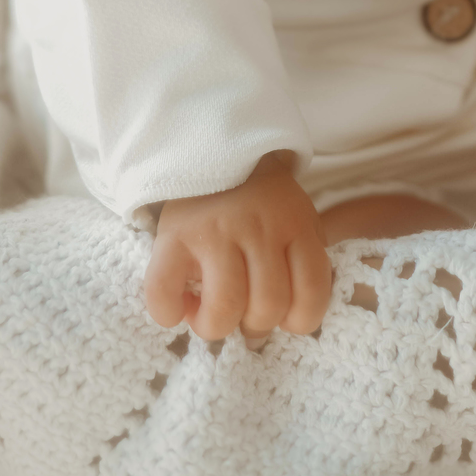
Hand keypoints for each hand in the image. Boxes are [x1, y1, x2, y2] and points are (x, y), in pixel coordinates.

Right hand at [145, 151, 331, 340]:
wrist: (215, 150)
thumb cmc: (262, 200)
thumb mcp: (299, 217)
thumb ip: (307, 260)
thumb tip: (294, 319)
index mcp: (294, 224)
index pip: (311, 294)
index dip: (298, 320)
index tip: (283, 315)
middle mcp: (258, 227)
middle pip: (267, 307)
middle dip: (255, 326)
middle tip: (242, 311)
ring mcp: (215, 231)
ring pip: (224, 308)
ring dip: (215, 325)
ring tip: (209, 311)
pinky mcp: (174, 236)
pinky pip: (165, 294)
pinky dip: (170, 312)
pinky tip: (179, 306)